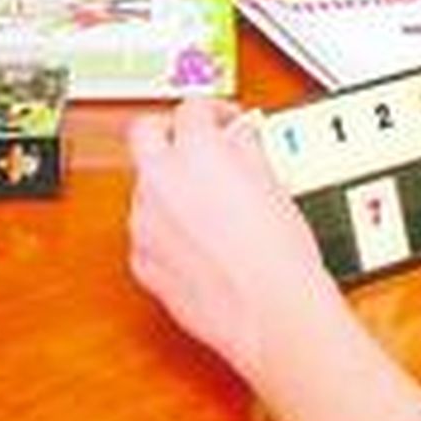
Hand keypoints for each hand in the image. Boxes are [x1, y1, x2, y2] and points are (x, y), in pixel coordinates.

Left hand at [127, 97, 341, 386]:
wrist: (270, 310)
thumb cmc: (279, 254)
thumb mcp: (274, 184)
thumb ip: (246, 151)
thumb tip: (240, 141)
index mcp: (197, 153)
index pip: (191, 110)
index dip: (213, 111)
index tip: (226, 121)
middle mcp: (161, 182)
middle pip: (143, 133)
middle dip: (167, 132)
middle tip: (196, 142)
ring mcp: (144, 223)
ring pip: (143, 186)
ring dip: (169, 184)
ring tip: (210, 202)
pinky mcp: (141, 261)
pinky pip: (146, 231)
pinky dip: (167, 229)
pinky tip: (201, 241)